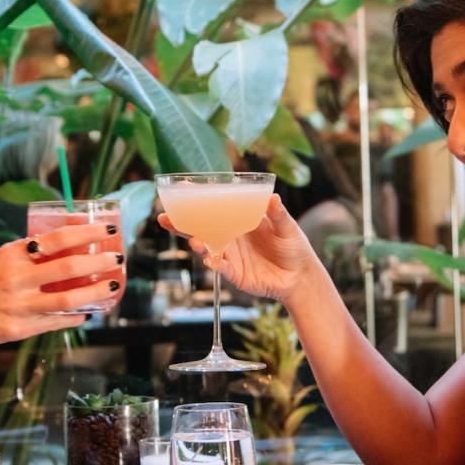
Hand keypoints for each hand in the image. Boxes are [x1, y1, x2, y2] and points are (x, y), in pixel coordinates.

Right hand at [0, 223, 122, 346]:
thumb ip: (23, 253)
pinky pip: (55, 322)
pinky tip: (89, 312)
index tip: (107, 228)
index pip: (57, 239)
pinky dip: (75, 317)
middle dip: (98, 262)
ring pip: (67, 300)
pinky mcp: (19, 329)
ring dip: (95, 293)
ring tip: (112, 287)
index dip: (86, 233)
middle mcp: (16, 279)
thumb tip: (58, 243)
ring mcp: (19, 306)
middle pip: (68, 268)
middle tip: (117, 258)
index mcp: (11, 255)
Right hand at [158, 195, 317, 301]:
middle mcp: (229, 236)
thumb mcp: (287, 227)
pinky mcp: (235, 273)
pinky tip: (210, 259)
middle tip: (164, 217)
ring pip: (206, 248)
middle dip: (180, 223)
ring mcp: (230, 255)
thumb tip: (272, 198)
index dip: (197, 199)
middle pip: (200, 228)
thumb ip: (278, 214)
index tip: (181, 187)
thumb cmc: (293, 247)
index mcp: (238, 220)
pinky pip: (220, 268)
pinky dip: (214, 264)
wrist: (300, 277)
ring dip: (197, 243)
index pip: (213, 207)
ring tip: (194, 240)